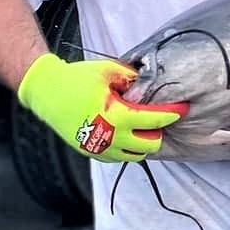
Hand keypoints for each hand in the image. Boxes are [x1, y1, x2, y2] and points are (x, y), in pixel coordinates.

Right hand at [16, 53, 187, 162]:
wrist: (47, 92)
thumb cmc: (77, 80)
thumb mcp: (109, 72)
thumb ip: (134, 79)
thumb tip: (152, 84)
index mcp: (117, 115)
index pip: (155, 120)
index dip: (173, 113)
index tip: (183, 108)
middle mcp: (111, 136)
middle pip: (151, 144)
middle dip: (158, 131)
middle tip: (158, 117)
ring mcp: (100, 148)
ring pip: (136, 155)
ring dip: (144, 142)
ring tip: (143, 126)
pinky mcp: (92, 153)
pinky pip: (119, 157)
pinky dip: (128, 148)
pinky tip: (127, 133)